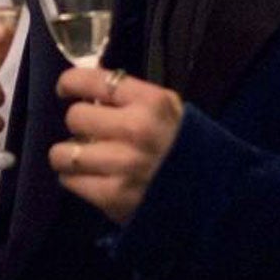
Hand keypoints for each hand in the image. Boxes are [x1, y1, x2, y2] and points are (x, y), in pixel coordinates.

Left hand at [49, 66, 183, 224]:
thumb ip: (132, 99)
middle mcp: (136, 129)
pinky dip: (76, 180)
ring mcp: (123, 165)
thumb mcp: (171, 111)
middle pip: (74, 117)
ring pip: (63, 153)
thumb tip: (89, 91)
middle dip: (79, 125)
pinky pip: (70, 181)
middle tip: (90, 134)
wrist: (216, 198)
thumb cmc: (188, 149)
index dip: (70, 84)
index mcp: (151, 102)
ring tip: (85, 160)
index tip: (66, 90)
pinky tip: (92, 179)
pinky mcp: (113, 196)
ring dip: (70, 156)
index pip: (93, 81)